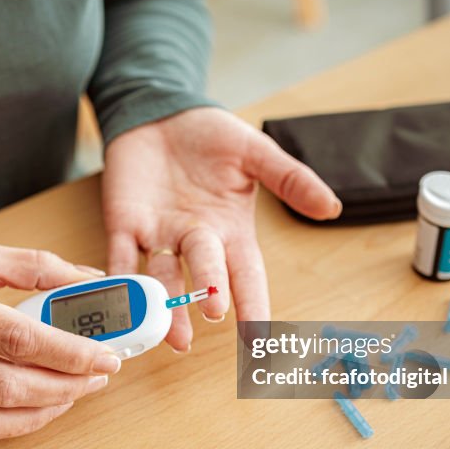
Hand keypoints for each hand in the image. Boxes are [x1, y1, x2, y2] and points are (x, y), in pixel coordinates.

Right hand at [0, 234, 121, 442]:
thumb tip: (93, 281)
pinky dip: (10, 422)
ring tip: (71, 392)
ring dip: (41, 413)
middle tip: (96, 377)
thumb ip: (39, 267)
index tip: (107, 357)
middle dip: (65, 388)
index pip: (19, 339)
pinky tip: (34, 402)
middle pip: (7, 387)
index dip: (70, 353)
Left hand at [102, 107, 340, 350]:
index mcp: (229, 229)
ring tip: (172, 335)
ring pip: (162, 277)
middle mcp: (194, 240)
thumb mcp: (255, 152)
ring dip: (165, 304)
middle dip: (209, 293)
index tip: (261, 336)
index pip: (246, 273)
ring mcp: (157, 235)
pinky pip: (119, 255)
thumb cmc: (210, 136)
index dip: (253, 303)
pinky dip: (117, 277)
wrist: (161, 113)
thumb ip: (289, 179)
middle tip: (214, 312)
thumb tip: (331, 207)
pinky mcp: (123, 223)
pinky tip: (120, 297)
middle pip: (204, 272)